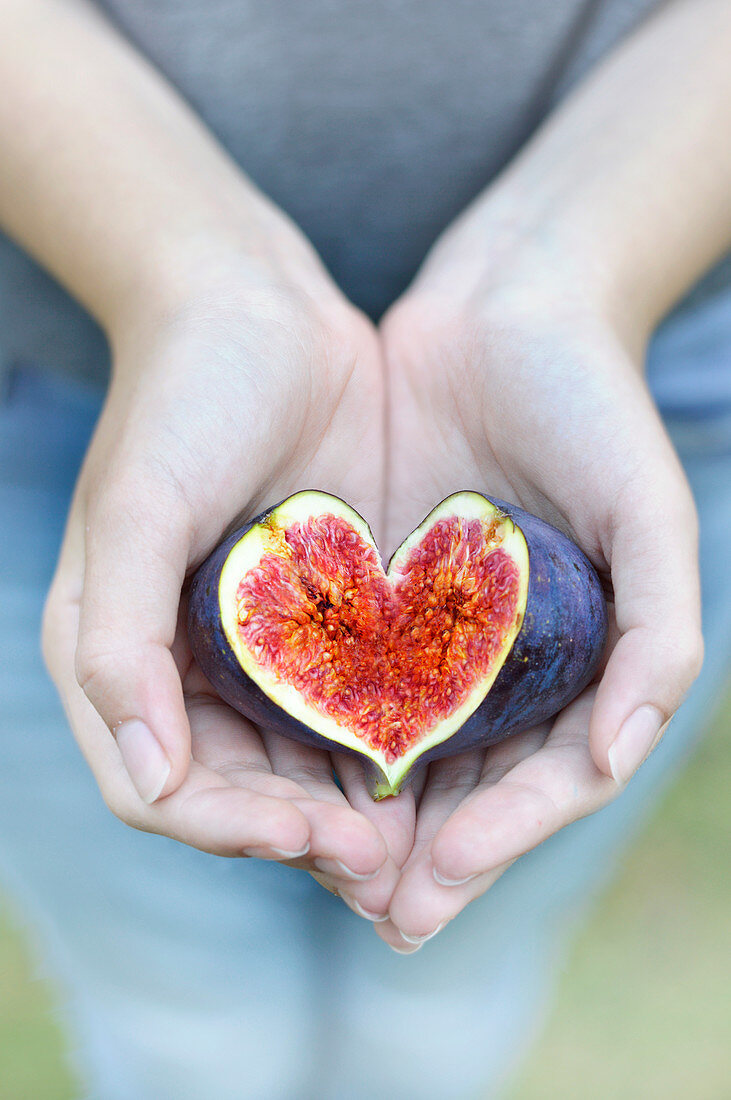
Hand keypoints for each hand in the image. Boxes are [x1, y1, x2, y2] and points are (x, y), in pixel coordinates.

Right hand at [41, 242, 412, 917]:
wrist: (257, 307)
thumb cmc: (185, 394)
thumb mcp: (139, 505)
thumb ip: (117, 639)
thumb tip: (143, 772)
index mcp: (114, 652)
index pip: (160, 786)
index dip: (227, 828)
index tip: (309, 834)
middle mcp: (180, 663)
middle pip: (234, 792)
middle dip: (300, 836)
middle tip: (383, 864)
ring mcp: (253, 645)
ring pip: (295, 764)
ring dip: (346, 812)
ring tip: (414, 842)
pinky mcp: (319, 615)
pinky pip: (346, 704)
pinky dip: (378, 746)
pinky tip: (430, 766)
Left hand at [374, 223, 702, 948]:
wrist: (505, 310)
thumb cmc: (593, 404)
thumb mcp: (651, 511)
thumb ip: (660, 635)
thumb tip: (622, 757)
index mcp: (586, 658)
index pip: (550, 776)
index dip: (504, 835)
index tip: (442, 877)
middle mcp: (513, 660)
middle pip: (475, 782)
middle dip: (431, 854)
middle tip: (379, 914)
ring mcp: (443, 630)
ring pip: (409, 748)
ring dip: (373, 817)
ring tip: (326, 871)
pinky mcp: (381, 590)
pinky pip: (352, 675)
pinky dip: (329, 731)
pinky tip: (291, 770)